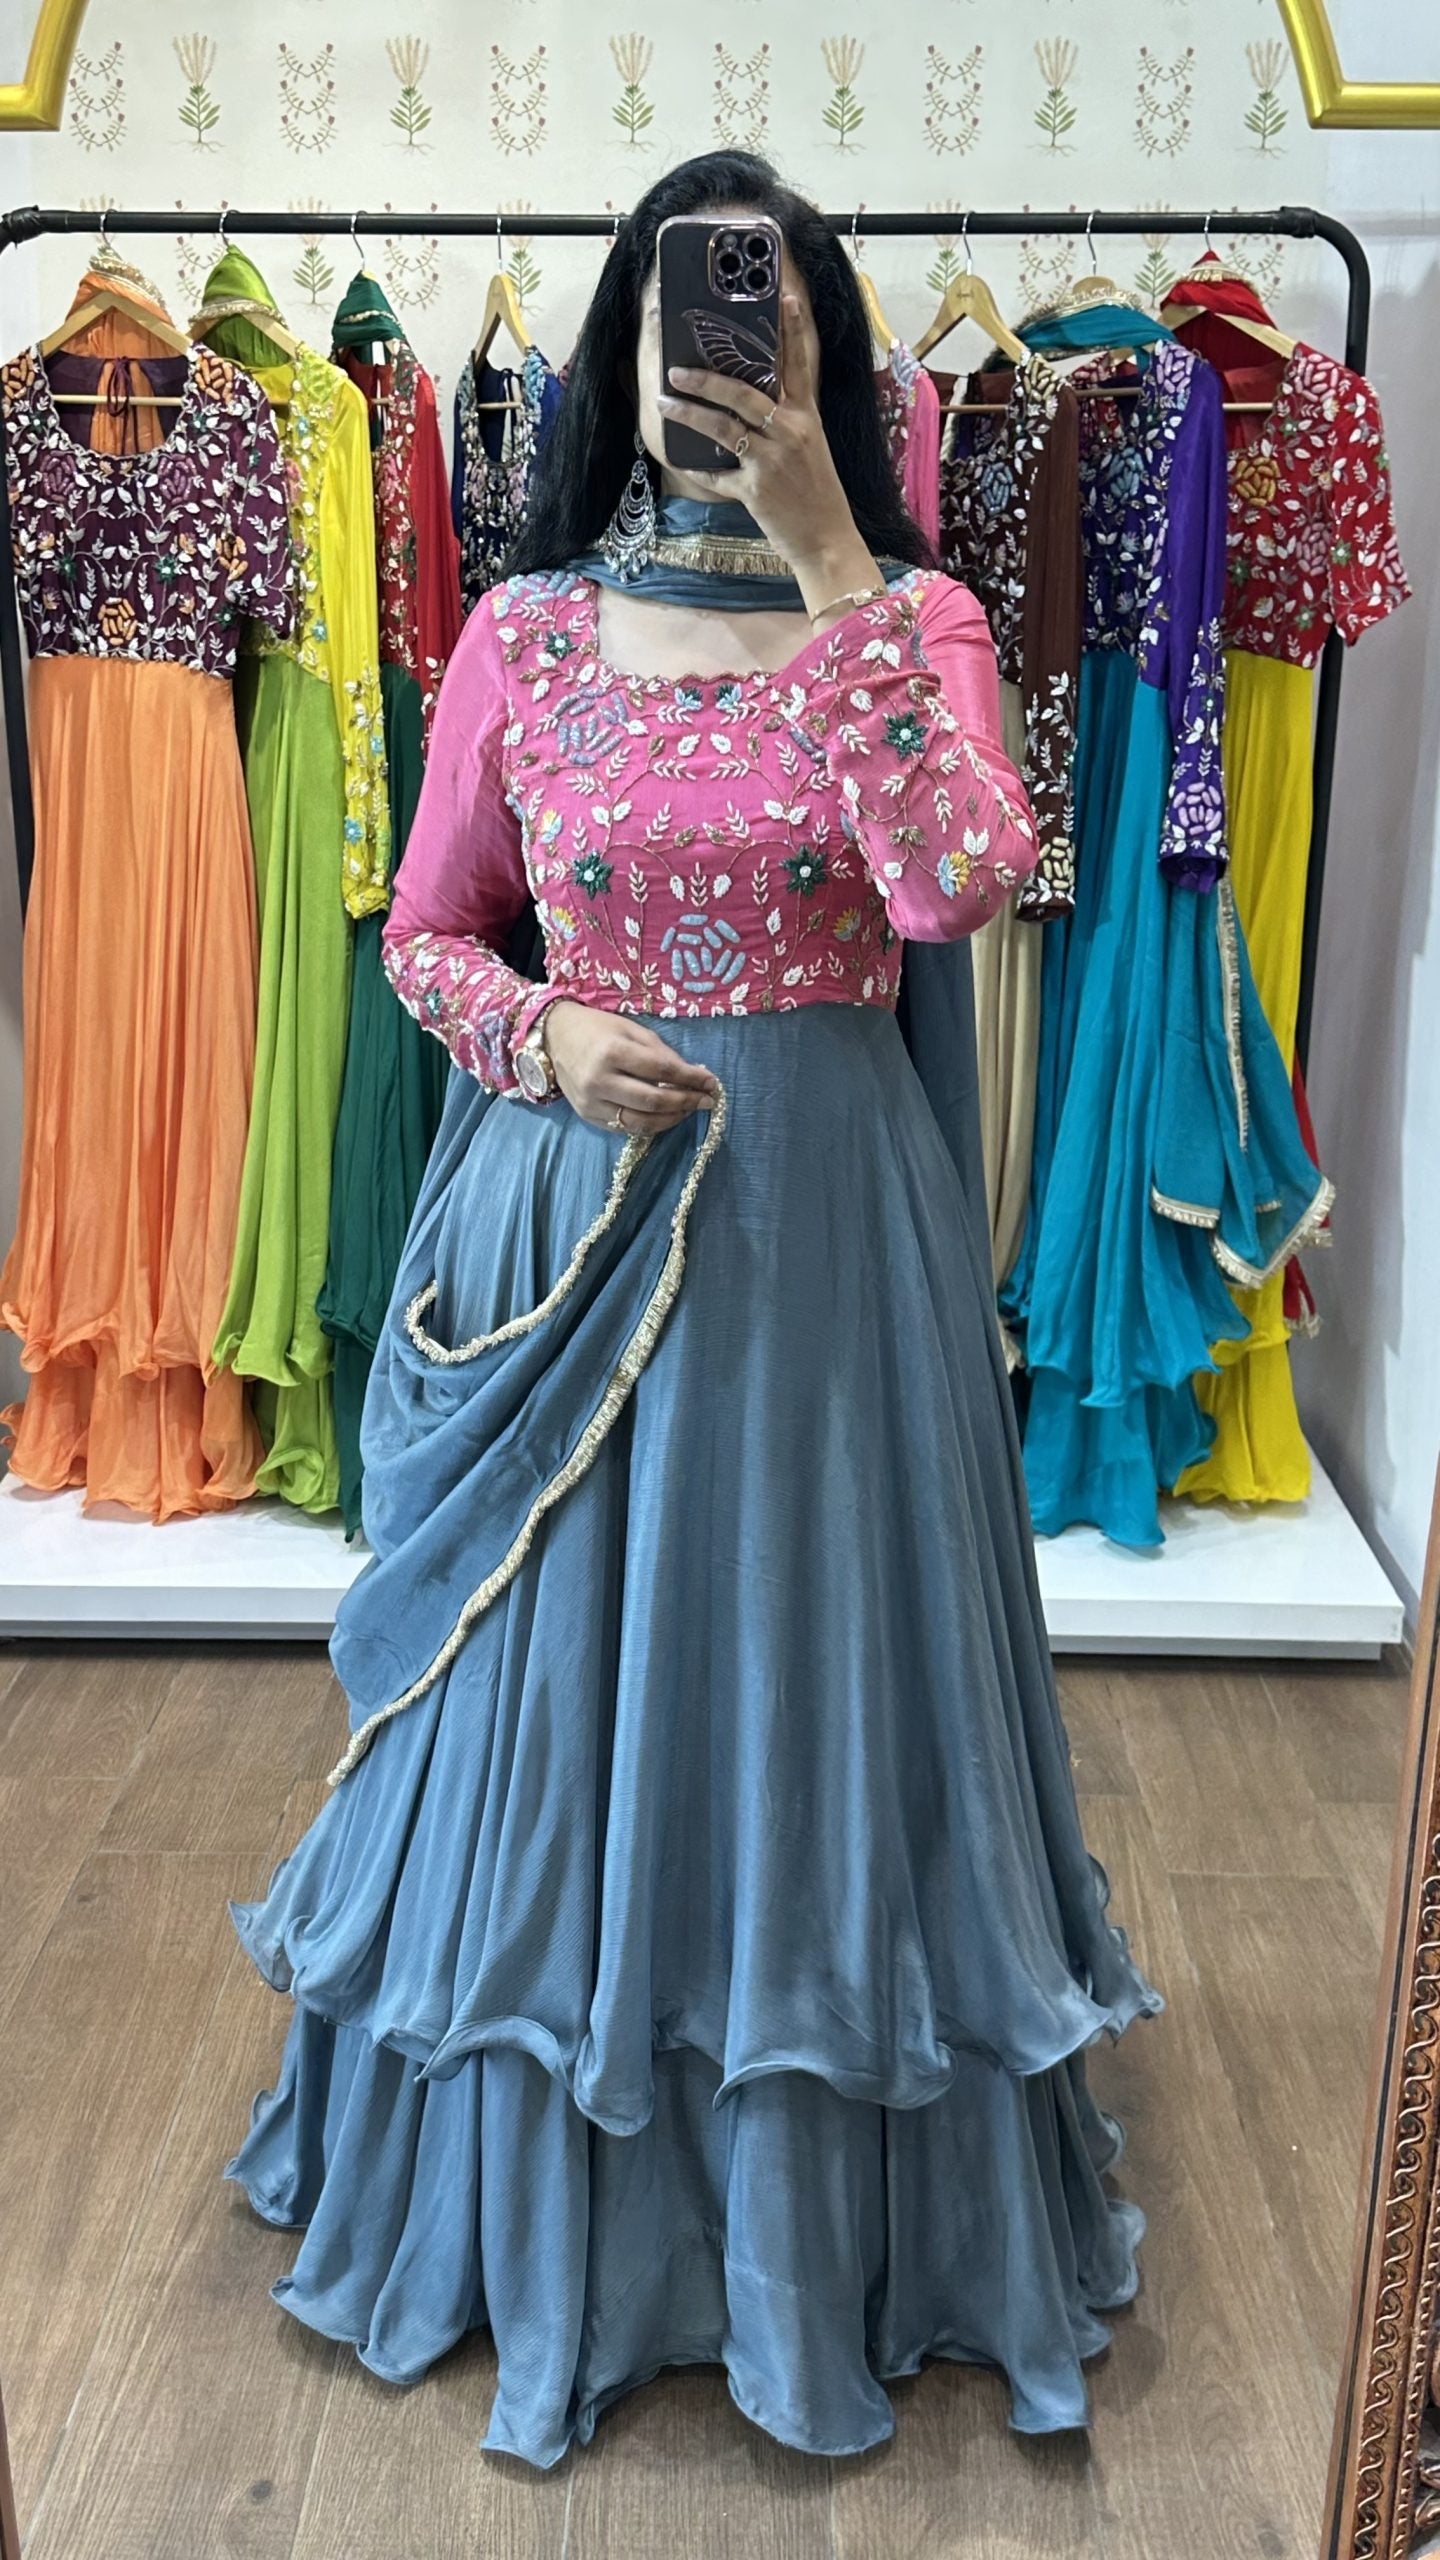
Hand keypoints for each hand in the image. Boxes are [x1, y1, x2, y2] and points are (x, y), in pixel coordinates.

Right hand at [543, 1001, 718, 1134]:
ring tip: (688, 1110)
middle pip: (653, 1101)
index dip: (691, 1079)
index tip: (712, 1082)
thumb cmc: (598, 1029)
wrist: (554, 1038)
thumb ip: (661, 1053)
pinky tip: (665, 1116)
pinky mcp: (588, 1116)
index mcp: (613, 1052)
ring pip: (641, 1122)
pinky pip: (626, 1128)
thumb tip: (694, 1075)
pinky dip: (651, 1125)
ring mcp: (592, 1102)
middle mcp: (600, 1080)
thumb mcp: (632, 1030)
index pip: (662, 1071)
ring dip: (671, 1119)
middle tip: (707, 1101)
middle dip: (686, 1102)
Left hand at [658, 290, 880, 605]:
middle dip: (707, 378)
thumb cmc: (818, 495)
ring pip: (723, 426)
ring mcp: (772, 460)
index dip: (792, 330)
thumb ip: (787, 423)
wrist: (828, 541)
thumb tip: (752, 405)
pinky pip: (718, 473)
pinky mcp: (756, 489)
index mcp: (807, 417)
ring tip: (665, 402)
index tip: (783, 297)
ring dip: (690, 413)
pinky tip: (682, 458)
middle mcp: (791, 432)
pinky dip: (698, 467)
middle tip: (677, 369)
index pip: (799, 365)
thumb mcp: (812, 449)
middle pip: (744, 392)